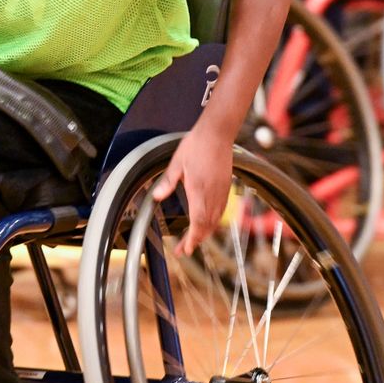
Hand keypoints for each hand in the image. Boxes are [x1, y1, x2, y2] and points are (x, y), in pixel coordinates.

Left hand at [150, 125, 234, 256]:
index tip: (185, 250)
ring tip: (194, 239)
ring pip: (216, 220)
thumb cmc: (196, 145)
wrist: (217, 133)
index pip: (198, 223)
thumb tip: (157, 197)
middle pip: (207, 226)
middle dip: (196, 240)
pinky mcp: (226, 186)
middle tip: (185, 249)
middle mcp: (213, 194)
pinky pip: (221, 210)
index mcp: (198, 190)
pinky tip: (207, 222)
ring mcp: (222, 191)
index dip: (192, 240)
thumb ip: (167, 182)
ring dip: (205, 232)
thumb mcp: (176, 163)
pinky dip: (213, 221)